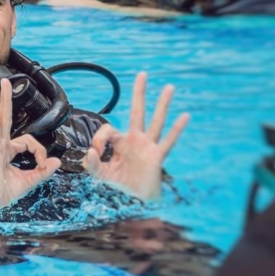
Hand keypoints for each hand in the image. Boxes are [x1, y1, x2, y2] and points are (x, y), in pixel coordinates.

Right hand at [0, 79, 61, 209]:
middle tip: (4, 82)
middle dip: (4, 100)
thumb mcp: (30, 181)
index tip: (45, 163)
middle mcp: (0, 146)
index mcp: (8, 150)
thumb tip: (57, 161)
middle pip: (4, 118)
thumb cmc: (5, 193)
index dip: (40, 149)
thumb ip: (43, 171)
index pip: (27, 140)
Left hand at [84, 72, 188, 200]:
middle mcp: (136, 140)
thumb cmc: (122, 186)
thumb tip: (89, 153)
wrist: (137, 201)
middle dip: (139, 93)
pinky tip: (185, 116)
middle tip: (142, 74)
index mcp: (121, 142)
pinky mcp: (156, 156)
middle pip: (137, 111)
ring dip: (162, 104)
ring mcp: (148, 146)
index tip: (95, 153)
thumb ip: (92, 165)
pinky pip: (168, 141)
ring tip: (169, 87)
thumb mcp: (101, 175)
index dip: (99, 139)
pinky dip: (177, 129)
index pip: (109, 129)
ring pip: (156, 121)